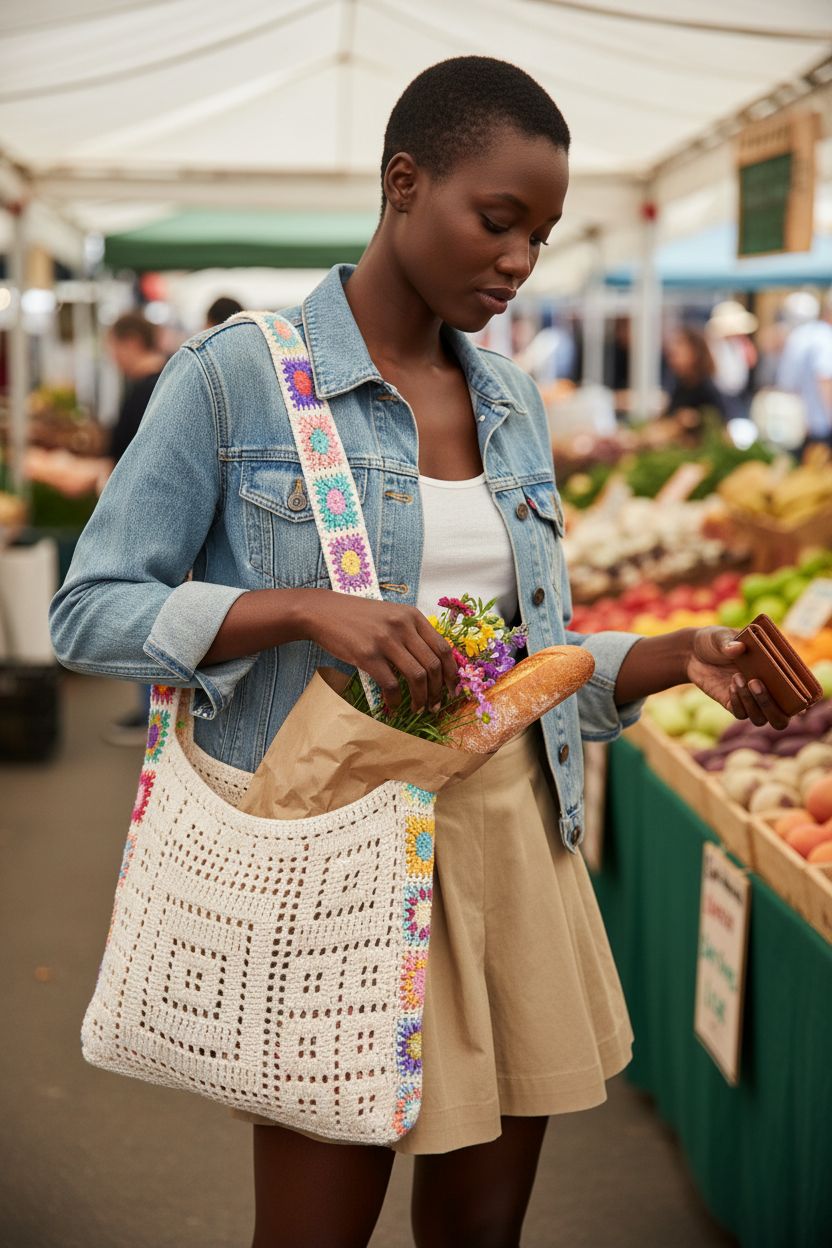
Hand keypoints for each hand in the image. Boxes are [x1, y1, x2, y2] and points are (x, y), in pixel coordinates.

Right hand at [303, 592, 457, 712]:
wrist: (322, 611)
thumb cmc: (357, 616)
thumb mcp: (391, 615)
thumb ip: (411, 632)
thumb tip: (433, 663)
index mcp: (413, 616)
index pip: (443, 648)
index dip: (452, 673)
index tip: (453, 689)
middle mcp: (403, 626)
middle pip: (433, 665)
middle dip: (438, 691)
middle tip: (435, 705)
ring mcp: (385, 640)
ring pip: (417, 677)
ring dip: (421, 698)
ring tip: (418, 709)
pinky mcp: (367, 655)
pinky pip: (391, 685)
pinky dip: (396, 700)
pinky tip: (393, 706)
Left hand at [686, 626, 789, 728]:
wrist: (690, 652)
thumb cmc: (714, 641)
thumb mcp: (720, 636)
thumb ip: (729, 641)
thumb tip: (737, 649)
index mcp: (774, 672)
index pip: (796, 691)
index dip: (801, 699)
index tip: (799, 698)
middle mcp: (766, 690)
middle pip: (781, 717)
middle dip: (772, 706)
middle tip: (756, 683)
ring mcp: (749, 700)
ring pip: (761, 718)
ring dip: (752, 702)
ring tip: (738, 677)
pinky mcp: (732, 704)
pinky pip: (741, 714)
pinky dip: (738, 702)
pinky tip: (731, 685)